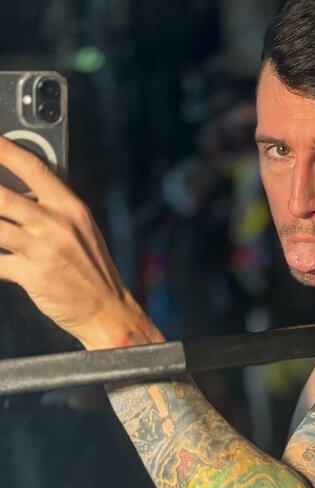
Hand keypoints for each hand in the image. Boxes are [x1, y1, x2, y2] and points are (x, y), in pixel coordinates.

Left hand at [0, 135, 142, 347]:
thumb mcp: (82, 231)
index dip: (4, 150)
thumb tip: (17, 191)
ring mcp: (44, 250)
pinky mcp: (33, 275)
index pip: (34, 168)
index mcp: (71, 208)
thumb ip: (53, 209)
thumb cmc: (92, 272)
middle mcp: (57, 225)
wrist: (107, 312)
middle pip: (3, 196)